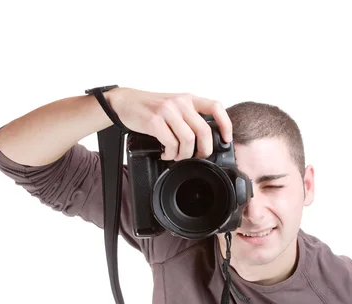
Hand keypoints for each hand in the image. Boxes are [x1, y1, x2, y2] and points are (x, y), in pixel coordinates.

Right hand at [107, 87, 231, 160]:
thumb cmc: (151, 107)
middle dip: (204, 150)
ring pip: (188, 140)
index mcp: (188, 98)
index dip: (225, 124)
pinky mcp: (154, 121)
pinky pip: (171, 144)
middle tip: (197, 157)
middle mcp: (180, 102)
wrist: (125, 102)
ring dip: (184, 155)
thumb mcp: (174, 106)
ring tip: (176, 156)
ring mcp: (167, 111)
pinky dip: (171, 154)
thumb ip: (189, 117)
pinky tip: (166, 154)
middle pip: (204, 131)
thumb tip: (206, 139)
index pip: (215, 107)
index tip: (226, 139)